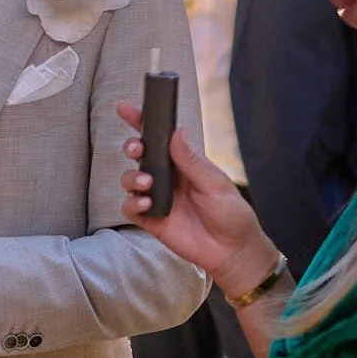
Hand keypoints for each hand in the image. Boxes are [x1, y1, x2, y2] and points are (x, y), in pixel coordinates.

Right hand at [119, 101, 278, 296]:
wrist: (232, 250)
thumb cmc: (231, 213)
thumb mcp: (215, 183)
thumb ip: (191, 160)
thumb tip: (176, 132)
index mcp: (183, 163)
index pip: (159, 137)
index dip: (141, 121)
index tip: (124, 107)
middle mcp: (167, 178)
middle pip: (139, 155)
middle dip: (132, 147)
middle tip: (137, 150)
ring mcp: (157, 198)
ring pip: (130, 179)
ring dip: (133, 177)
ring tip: (147, 184)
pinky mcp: (151, 220)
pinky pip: (130, 208)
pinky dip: (133, 203)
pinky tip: (147, 203)